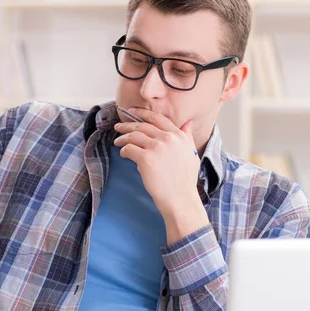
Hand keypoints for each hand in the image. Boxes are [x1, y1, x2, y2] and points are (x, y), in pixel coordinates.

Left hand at [113, 108, 209, 242]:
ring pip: (134, 136)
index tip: (133, 112)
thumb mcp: (191, 154)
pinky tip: (123, 154)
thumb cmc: (185, 181)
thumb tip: (188, 123)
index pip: (158, 118)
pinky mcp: (145, 158)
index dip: (143, 113)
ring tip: (117, 142)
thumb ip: (187, 137)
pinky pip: (129, 149)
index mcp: (179, 136)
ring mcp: (156, 147)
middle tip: (118, 127)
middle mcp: (168, 138)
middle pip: (143, 125)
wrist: (181, 198)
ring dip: (123, 138)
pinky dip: (124, 150)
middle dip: (128, 124)